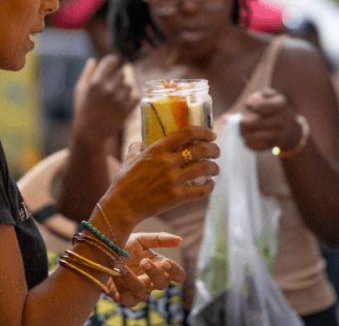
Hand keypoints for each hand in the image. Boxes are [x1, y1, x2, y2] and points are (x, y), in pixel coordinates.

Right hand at [72, 55, 137, 141]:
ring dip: (124, 90)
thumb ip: (87, 73)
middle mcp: (108, 89)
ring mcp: (119, 100)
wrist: (90, 134)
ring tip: (114, 99)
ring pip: (129, 86)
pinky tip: (121, 105)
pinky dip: (130, 99)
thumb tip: (93, 59)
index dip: (113, 61)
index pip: (112, 61)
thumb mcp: (80, 90)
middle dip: (118, 78)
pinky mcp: (127, 110)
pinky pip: (135, 97)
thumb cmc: (83, 110)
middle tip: (111, 87)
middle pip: (122, 73)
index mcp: (96, 82)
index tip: (114, 63)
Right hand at [103, 126, 220, 227]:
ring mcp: (173, 179)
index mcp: (157, 149)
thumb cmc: (124, 182)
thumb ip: (136, 148)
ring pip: (204, 168)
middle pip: (201, 149)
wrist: (121, 205)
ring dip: (214, 167)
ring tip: (216, 168)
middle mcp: (167, 162)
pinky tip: (210, 184)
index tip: (211, 134)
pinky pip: (200, 190)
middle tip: (217, 151)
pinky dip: (209, 186)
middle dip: (214, 149)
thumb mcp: (129, 159)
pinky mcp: (176, 197)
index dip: (203, 131)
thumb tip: (140, 142)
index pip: (187, 133)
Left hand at [105, 232, 185, 305]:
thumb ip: (159, 239)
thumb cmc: (124, 245)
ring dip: (134, 280)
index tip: (166, 261)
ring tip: (124, 267)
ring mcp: (138, 292)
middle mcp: (151, 282)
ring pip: (143, 293)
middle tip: (144, 261)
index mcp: (160, 267)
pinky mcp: (124, 298)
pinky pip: (127, 297)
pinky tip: (115, 272)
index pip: (177, 275)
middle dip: (154, 273)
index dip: (175, 272)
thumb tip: (180, 240)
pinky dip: (121, 285)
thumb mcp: (141, 239)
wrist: (99, 251)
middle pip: (162, 284)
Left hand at [239, 88, 303, 151]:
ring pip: (265, 137)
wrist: (291, 128)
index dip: (254, 106)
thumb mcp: (272, 96)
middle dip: (248, 123)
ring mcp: (282, 132)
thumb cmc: (275, 107)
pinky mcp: (277, 143)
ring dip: (250, 136)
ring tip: (242, 133)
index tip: (246, 105)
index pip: (267, 106)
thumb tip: (252, 99)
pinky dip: (254, 145)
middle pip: (263, 123)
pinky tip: (246, 142)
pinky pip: (265, 147)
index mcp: (281, 104)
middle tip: (241, 122)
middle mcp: (284, 119)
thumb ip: (261, 95)